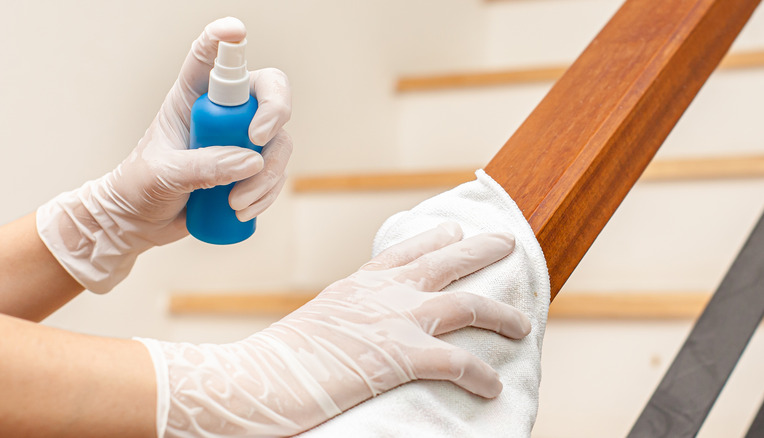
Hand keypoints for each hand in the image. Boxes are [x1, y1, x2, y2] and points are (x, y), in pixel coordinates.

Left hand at [37, 17, 291, 292]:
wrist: (138, 222)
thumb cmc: (139, 188)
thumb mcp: (163, 174)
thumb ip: (205, 166)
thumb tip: (252, 162)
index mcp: (190, 98)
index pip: (208, 58)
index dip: (223, 39)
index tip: (235, 31)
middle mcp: (222, 114)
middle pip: (267, 93)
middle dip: (274, 112)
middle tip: (259, 140)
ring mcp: (240, 141)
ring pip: (278, 141)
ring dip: (267, 174)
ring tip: (237, 203)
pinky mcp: (251, 170)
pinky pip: (276, 173)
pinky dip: (267, 193)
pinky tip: (243, 211)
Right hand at [138, 222, 531, 436]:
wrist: (257, 377)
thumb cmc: (278, 359)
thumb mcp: (318, 323)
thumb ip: (346, 316)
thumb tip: (360, 325)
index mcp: (359, 283)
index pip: (404, 251)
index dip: (433, 238)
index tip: (452, 228)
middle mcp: (383, 292)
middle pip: (445, 261)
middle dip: (480, 249)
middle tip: (507, 240)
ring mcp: (395, 320)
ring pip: (466, 305)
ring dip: (500, 314)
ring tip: (522, 323)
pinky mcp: (401, 356)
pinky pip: (458, 362)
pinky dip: (481, 374)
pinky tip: (493, 386)